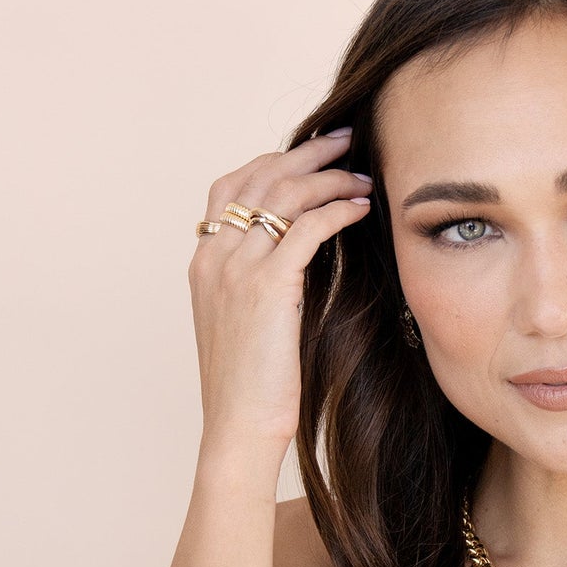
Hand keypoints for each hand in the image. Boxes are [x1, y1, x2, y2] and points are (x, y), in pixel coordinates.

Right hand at [188, 128, 373, 456]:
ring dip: (329, 177)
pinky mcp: (267, 286)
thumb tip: (300, 256)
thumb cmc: (251, 387)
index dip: (272, 161)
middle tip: (345, 141)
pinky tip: (360, 207)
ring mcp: (236, 268)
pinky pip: (306, 227)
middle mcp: (214, 255)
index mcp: (203, 261)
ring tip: (362, 175)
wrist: (238, 426)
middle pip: (259, 177)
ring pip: (284, 195)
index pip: (232, 186)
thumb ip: (261, 281)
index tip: (309, 154)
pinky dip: (337, 209)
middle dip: (306, 154)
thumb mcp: (246, 322)